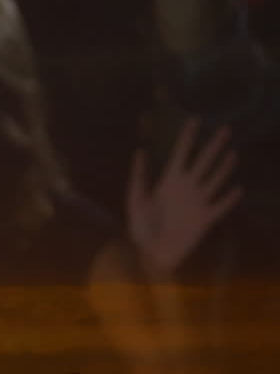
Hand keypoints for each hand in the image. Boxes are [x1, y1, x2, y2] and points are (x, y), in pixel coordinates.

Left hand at [127, 118, 241, 280]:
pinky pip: (221, 206)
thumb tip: (140, 151)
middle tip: (225, 128)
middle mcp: (187, 187)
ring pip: (215, 179)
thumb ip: (139, 177)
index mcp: (169, 181)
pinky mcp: (206, 219)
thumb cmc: (140, 227)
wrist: (151, 254)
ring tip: (232, 153)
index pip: (181, 153)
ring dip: (224, 167)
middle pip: (203, 162)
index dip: (187, 137)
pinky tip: (238, 189)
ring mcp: (198, 202)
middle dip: (213, 145)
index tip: (194, 119)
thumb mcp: (135, 200)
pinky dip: (229, 198)